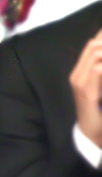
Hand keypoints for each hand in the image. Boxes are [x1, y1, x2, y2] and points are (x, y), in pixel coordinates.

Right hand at [70, 29, 101, 149]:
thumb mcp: (100, 86)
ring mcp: (79, 83)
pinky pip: (98, 69)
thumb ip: (100, 71)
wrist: (90, 132)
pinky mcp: (86, 92)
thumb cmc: (98, 111)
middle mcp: (76, 75)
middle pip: (93, 45)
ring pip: (96, 53)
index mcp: (80, 71)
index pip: (92, 44)